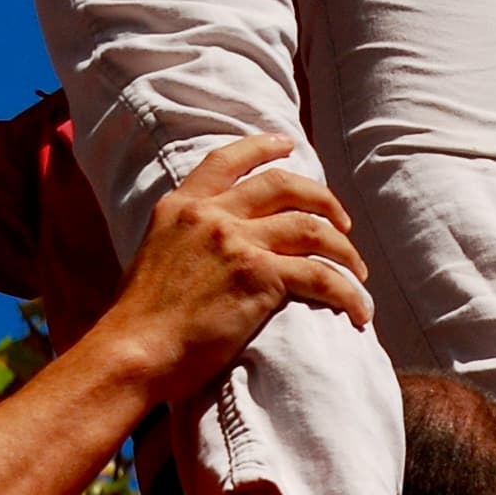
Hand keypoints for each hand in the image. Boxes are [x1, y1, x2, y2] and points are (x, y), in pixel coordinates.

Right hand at [109, 133, 371, 395]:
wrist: (135, 349)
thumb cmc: (138, 318)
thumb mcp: (153, 251)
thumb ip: (183, 236)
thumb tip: (203, 246)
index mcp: (181, 204)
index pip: (227, 159)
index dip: (262, 147)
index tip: (288, 145)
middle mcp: (212, 213)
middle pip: (281, 186)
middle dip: (321, 197)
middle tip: (342, 219)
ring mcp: (237, 242)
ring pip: (309, 227)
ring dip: (342, 247)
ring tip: (358, 268)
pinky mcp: (258, 278)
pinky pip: (318, 276)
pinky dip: (346, 292)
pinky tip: (359, 310)